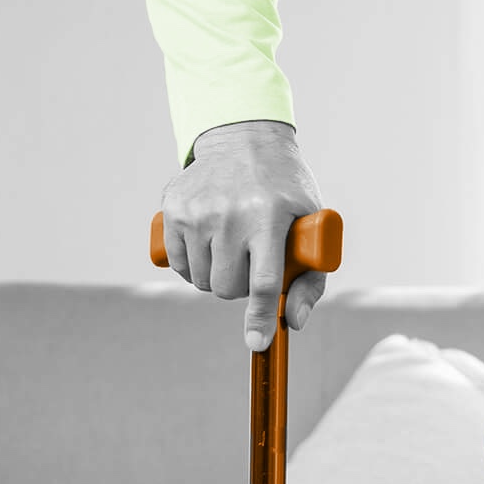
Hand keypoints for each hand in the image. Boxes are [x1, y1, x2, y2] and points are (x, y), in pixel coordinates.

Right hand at [161, 119, 327, 350]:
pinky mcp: (173, 208)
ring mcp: (197, 210)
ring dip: (216, 278)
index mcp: (269, 216)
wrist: (245, 140)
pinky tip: (207, 246)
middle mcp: (230, 213)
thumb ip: (311, 276)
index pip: (263, 280)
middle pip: (227, 287)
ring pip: (200, 280)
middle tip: (251, 263)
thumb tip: (292, 321)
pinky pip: (177, 263)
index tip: (257, 342)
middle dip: (241, 288)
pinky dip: (192, 266)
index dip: (259, 317)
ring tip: (231, 250)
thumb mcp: (311, 221)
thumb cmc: (284, 189)